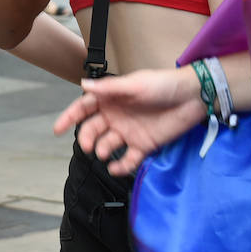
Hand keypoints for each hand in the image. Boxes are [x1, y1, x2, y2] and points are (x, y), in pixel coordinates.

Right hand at [53, 67, 206, 176]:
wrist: (193, 98)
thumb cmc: (163, 85)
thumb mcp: (135, 84)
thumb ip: (109, 88)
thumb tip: (82, 85)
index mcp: (111, 99)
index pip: (84, 108)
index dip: (70, 117)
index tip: (57, 129)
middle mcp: (116, 116)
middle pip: (93, 129)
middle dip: (87, 138)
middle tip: (88, 147)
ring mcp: (129, 132)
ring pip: (107, 145)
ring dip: (103, 150)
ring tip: (105, 153)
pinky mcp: (144, 145)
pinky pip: (128, 159)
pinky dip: (121, 166)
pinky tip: (117, 167)